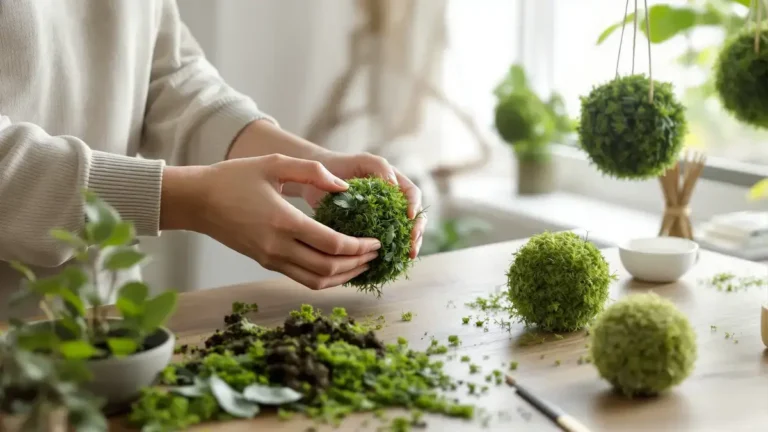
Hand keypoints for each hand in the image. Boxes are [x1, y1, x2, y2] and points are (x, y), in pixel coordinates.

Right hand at [162, 155, 381, 289]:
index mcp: (284, 221)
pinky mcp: (266, 263)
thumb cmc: (235, 177)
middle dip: (358, 263)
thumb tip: (345, 186)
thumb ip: (313, 172)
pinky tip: (339, 268)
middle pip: (328, 267)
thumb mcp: (275, 163)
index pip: (332, 244)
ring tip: (363, 263)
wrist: (198, 200)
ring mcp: (271, 258)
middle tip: (376, 253)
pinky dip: (325, 278)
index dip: (360, 247)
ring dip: (344, 275)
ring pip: (316, 280)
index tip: (377, 241)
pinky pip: (302, 279)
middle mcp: (278, 246)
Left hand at [300, 152, 426, 258]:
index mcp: (394, 184)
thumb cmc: (339, 166)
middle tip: (413, 246)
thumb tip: (394, 185)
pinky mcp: (368, 232)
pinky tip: (388, 263)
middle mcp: (392, 203)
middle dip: (417, 232)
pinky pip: (382, 243)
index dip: (415, 206)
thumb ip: (380, 167)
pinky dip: (388, 253)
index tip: (410, 217)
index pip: (413, 195)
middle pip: (414, 219)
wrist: (315, 181)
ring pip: (402, 233)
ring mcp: (381, 218)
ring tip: (408, 257)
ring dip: (408, 246)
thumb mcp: (362, 161)